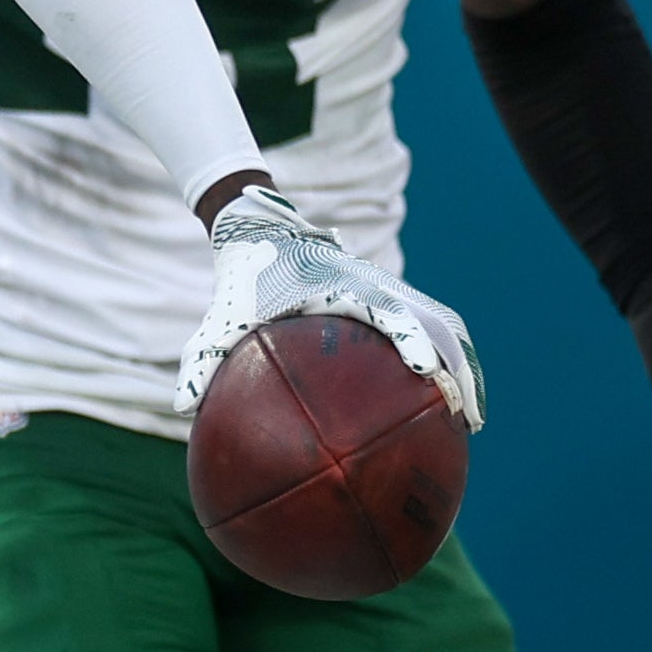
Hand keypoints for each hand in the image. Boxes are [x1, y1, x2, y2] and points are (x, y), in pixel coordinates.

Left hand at [177, 186, 481, 426]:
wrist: (259, 233)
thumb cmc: (241, 278)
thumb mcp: (218, 318)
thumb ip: (201, 360)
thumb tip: (182, 409)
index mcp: (342, 287)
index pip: (389, 311)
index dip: (411, 339)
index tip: (425, 372)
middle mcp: (375, 286)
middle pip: (436, 324)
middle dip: (459, 368)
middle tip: (468, 417)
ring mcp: (388, 290)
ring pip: (442, 326)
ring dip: (462, 366)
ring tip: (469, 418)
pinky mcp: (390, 298)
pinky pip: (428, 329)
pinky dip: (444, 359)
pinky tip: (439, 404)